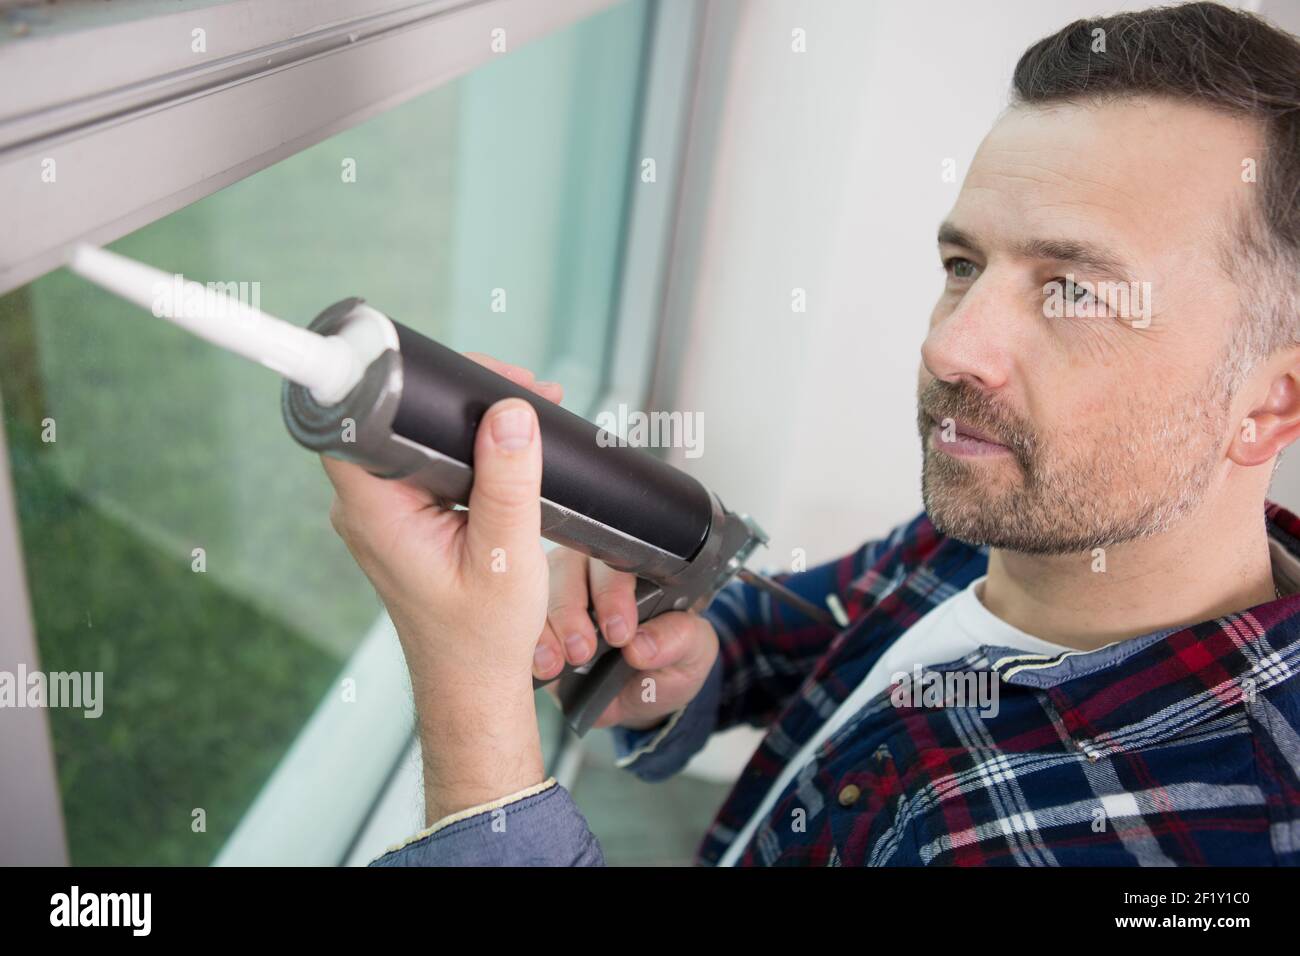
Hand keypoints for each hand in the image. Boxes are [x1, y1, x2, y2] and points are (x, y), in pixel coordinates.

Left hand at [323, 353, 560, 822]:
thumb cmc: (480, 638)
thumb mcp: (507, 557)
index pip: (360, 417)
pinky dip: (468, 451)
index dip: (407, 383)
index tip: (459, 371)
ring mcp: (383, 512)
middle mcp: (367, 506)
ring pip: (414, 438)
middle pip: (394, 418)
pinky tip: (509, 450)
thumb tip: (510, 413)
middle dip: (459, 398)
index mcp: (374, 512)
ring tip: (526, 416)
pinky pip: (427, 463)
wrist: (472, 685)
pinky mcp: (404, 518)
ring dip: (468, 425)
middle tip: (521, 391)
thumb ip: (509, 483)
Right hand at [535, 548, 718, 730]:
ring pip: (539, 592)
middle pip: (570, 568)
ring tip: (558, 662)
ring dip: (547, 629)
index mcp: (635, 569)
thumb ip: (679, 640)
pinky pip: (522, 623)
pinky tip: (541, 665)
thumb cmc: (668, 662)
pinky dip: (529, 645)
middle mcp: (592, 574)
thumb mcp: (693, 652)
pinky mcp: (536, 624)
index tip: (618, 633)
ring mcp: (558, 596)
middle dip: (573, 610)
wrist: (638, 701)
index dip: (613, 594)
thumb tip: (642, 645)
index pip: (620, 563)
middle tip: (583, 650)